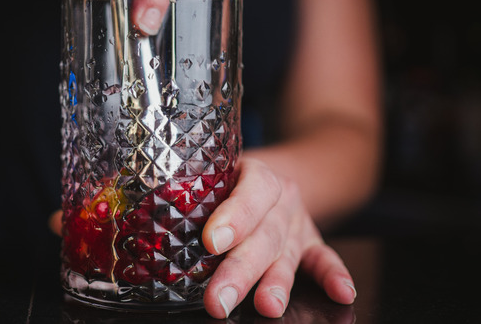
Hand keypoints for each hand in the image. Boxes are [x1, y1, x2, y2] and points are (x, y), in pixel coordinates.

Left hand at [201, 157, 356, 317]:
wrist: (271, 175)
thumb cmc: (227, 179)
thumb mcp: (211, 174)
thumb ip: (186, 195)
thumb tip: (138, 227)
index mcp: (254, 174)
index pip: (250, 191)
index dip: (234, 216)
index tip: (211, 242)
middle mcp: (281, 199)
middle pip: (263, 234)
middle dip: (241, 270)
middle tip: (219, 300)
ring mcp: (297, 223)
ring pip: (286, 253)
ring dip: (277, 282)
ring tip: (267, 306)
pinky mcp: (311, 243)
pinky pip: (324, 258)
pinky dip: (333, 275)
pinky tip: (342, 293)